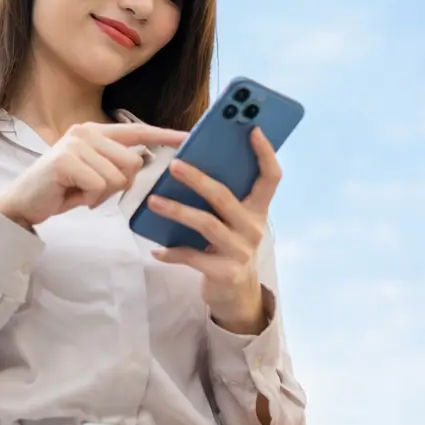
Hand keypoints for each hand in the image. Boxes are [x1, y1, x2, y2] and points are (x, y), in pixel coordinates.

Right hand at [0, 121, 186, 227]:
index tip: (189, 138)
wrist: (24, 202)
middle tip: (95, 190)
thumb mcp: (94, 173)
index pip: (137, 130)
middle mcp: (86, 132)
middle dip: (120, 184)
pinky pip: (101, 186)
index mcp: (95, 131)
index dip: (164, 135)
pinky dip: (92, 199)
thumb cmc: (62, 189)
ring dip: (103, 195)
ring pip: (118, 177)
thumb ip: (117, 164)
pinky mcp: (66, 160)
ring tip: (82, 193)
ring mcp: (75, 144)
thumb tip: (144, 165)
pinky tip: (75, 197)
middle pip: (132, 162)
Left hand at [145, 126, 281, 332]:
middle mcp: (253, 228)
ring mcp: (240, 251)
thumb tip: (191, 162)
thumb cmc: (229, 246)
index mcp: (258, 210)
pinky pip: (193, 257)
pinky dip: (172, 252)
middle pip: (224, 197)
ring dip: (177, 211)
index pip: (270, 177)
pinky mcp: (224, 272)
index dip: (265, 153)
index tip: (253, 130)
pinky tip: (156, 249)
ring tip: (154, 201)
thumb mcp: (235, 222)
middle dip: (197, 179)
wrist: (236, 294)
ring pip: (206, 224)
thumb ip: (224, 198)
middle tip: (173, 164)